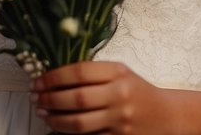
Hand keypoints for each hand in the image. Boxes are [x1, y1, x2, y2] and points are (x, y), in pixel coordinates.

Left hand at [32, 61, 173, 133]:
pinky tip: (58, 126)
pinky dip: (69, 133)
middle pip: (77, 97)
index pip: (79, 72)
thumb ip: (92, 72)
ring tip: (42, 113)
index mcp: (118, 72)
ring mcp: (120, 119)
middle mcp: (120, 94)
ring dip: (55, 119)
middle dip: (50, 98)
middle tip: (35, 98)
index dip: (53, 77)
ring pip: (80, 122)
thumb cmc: (137, 90)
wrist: (166, 115)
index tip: (38, 81)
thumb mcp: (119, 73)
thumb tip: (54, 76)